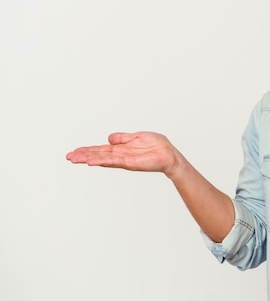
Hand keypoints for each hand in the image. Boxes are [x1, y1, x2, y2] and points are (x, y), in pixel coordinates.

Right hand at [66, 132, 184, 176]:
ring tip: (75, 159)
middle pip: (98, 155)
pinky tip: (91, 161)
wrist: (170, 155)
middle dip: (83, 156)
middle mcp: (120, 156)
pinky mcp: (130, 163)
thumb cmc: (157, 146)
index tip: (74, 152)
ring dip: (88, 158)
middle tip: (68, 157)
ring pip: (103, 159)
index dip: (88, 150)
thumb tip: (109, 137)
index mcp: (121, 149)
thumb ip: (122, 138)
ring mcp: (124, 160)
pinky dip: (102, 160)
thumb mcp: (137, 137)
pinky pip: (114, 161)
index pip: (101, 150)